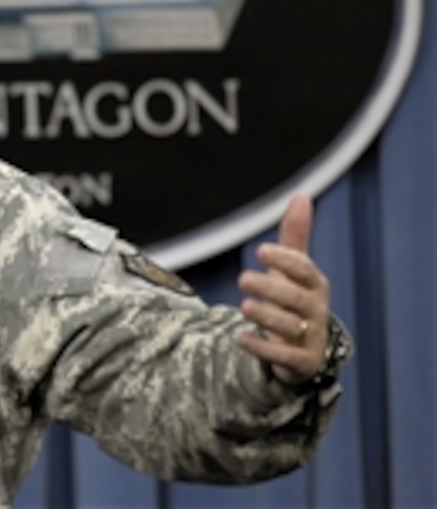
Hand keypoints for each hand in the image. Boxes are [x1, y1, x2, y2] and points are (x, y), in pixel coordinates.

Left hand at [237, 194, 329, 384]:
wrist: (305, 348)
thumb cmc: (294, 298)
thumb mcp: (294, 269)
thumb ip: (295, 236)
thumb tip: (301, 195)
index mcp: (314, 284)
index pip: (304, 269)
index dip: (285, 260)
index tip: (261, 250)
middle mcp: (316, 310)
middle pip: (296, 299)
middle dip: (271, 288)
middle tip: (243, 279)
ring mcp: (310, 337)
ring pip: (290, 326)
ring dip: (267, 316)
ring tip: (244, 307)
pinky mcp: (301, 362)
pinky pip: (285, 357)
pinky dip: (264, 349)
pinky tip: (242, 339)